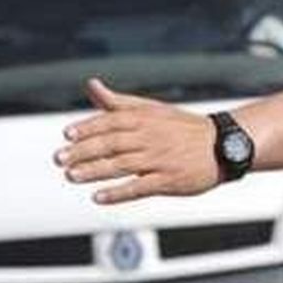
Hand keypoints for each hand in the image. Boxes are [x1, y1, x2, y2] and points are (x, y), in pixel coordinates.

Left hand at [54, 79, 219, 204]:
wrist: (223, 146)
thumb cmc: (182, 128)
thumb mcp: (152, 109)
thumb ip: (118, 102)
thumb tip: (91, 85)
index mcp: (146, 118)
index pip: (111, 120)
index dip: (88, 127)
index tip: (66, 135)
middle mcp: (151, 137)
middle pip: (112, 143)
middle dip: (83, 151)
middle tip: (60, 159)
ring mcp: (160, 159)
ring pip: (122, 165)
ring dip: (95, 171)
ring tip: (72, 176)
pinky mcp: (170, 180)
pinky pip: (140, 187)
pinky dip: (118, 193)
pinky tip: (99, 197)